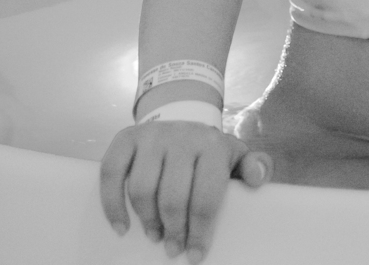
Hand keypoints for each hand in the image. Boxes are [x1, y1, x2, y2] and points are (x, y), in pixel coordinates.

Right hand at [99, 120, 270, 262]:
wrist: (182, 117)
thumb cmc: (209, 151)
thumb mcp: (235, 156)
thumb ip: (254, 167)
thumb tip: (257, 179)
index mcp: (212, 145)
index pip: (205, 196)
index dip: (200, 231)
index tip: (194, 255)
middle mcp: (182, 135)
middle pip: (172, 197)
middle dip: (173, 230)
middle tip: (173, 249)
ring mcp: (152, 135)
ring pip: (142, 188)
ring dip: (146, 220)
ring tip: (154, 236)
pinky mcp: (127, 137)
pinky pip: (111, 172)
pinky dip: (112, 203)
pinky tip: (121, 227)